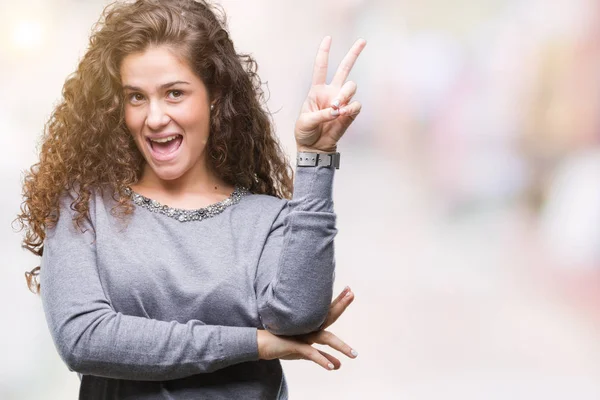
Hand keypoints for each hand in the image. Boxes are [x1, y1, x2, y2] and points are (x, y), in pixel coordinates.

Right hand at [257, 287, 356, 369]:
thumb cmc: (282, 345)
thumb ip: (324, 357)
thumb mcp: (305, 353)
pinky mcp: (294, 346)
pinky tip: (333, 367)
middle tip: (351, 294)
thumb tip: (339, 365)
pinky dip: (322, 360)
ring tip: (354, 354)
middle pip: (328, 317)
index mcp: (310, 325)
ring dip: (341, 346)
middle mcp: (307, 327)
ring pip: (325, 338)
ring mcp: (301, 335)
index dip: (339, 302)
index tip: (350, 291)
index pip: (328, 312)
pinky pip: (311, 353)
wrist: (260, 344)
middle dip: (340, 305)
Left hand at [295, 37, 366, 152]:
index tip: (328, 38)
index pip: (321, 67)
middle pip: (344, 69)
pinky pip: (356, 105)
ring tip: (337, 107)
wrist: (314, 148)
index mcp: (316, 90)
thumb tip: (336, 110)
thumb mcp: (305, 122)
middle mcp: (331, 92)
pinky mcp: (349, 113)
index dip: (324, 52)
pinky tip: (342, 114)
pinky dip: (350, 108)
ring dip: (345, 94)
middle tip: (363, 41)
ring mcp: (341, 102)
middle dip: (354, 54)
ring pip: (351, 87)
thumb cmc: (305, 132)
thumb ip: (321, 114)